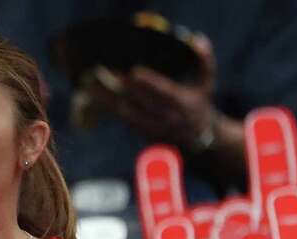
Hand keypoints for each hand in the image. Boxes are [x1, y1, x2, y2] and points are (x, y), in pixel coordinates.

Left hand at [86, 36, 216, 149]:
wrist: (199, 140)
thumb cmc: (200, 104)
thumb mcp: (207, 83)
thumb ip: (205, 61)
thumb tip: (198, 40)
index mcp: (182, 104)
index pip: (164, 92)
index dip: (149, 83)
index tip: (133, 73)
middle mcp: (166, 118)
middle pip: (140, 103)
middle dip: (120, 89)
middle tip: (102, 74)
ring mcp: (153, 128)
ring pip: (127, 113)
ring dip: (107, 100)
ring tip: (89, 87)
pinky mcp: (142, 133)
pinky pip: (122, 119)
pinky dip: (108, 108)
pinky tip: (94, 97)